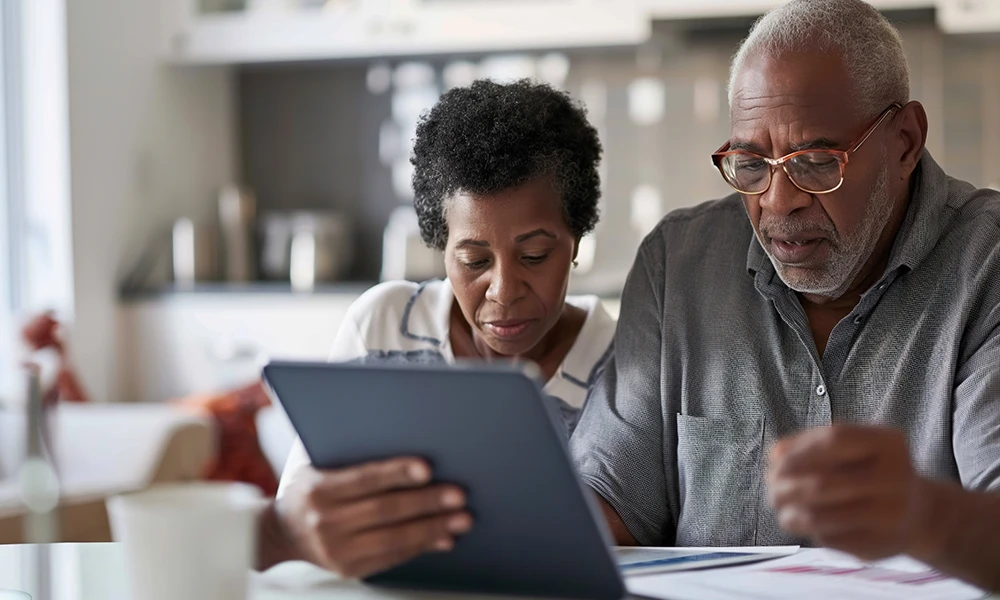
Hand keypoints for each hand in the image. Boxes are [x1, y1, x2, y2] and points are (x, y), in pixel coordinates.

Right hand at [275, 458, 471, 577]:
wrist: (278, 533)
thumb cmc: (307, 487)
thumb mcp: (314, 461)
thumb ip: (347, 448)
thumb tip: (395, 434)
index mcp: (318, 488)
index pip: (364, 479)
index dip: (397, 473)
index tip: (427, 468)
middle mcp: (325, 521)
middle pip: (385, 510)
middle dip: (427, 503)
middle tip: (459, 495)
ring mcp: (336, 549)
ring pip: (393, 539)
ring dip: (432, 528)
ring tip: (461, 519)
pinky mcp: (348, 568)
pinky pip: (391, 558)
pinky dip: (420, 547)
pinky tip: (443, 537)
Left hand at [767, 425, 933, 560]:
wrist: (918, 513)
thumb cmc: (870, 472)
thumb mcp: (850, 448)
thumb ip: (810, 444)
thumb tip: (775, 454)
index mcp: (889, 444)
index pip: (834, 438)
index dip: (798, 450)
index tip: (776, 462)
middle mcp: (897, 477)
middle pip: (822, 483)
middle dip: (786, 489)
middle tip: (772, 493)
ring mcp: (893, 514)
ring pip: (820, 517)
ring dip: (791, 514)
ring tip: (783, 511)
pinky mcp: (884, 545)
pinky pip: (831, 539)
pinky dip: (813, 532)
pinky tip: (811, 527)